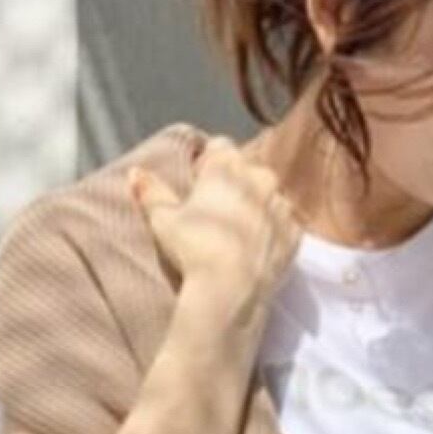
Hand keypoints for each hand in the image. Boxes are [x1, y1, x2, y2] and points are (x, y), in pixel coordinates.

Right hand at [127, 134, 301, 303]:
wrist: (233, 288)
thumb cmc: (194, 246)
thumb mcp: (163, 218)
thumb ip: (151, 191)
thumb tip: (136, 172)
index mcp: (228, 165)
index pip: (220, 145)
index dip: (207, 162)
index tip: (197, 184)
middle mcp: (261, 178)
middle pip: (248, 169)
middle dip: (235, 181)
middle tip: (216, 209)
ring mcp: (282, 206)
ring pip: (270, 195)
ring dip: (257, 204)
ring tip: (238, 229)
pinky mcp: (296, 234)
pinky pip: (285, 223)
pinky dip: (274, 229)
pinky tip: (258, 245)